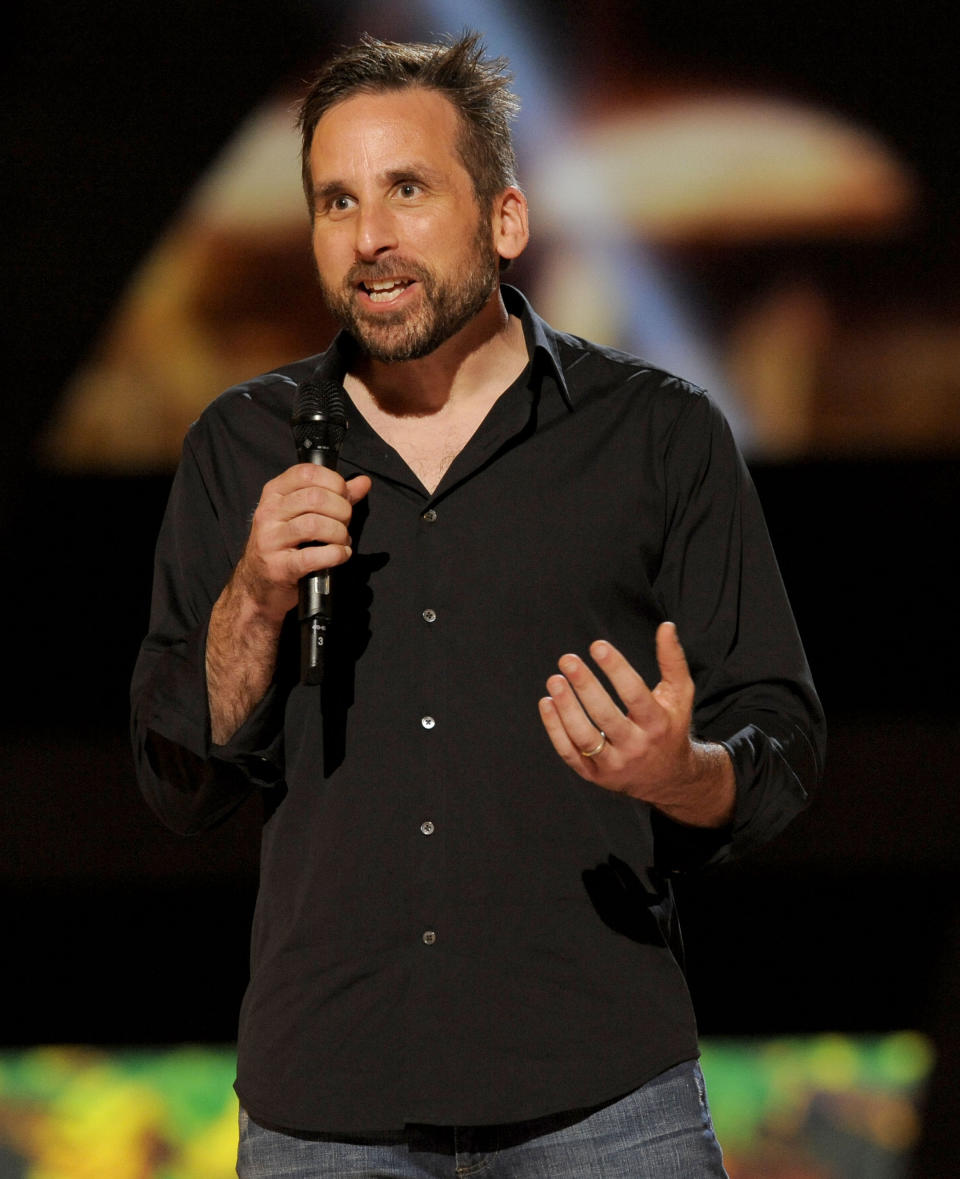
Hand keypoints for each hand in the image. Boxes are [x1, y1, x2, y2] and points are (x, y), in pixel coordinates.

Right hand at [231, 464, 371, 624]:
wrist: (258, 585)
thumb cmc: (285, 546)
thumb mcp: (303, 514)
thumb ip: (335, 497)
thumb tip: (363, 482)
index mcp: (274, 494)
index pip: (307, 472)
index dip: (334, 482)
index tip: (344, 496)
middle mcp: (268, 513)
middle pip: (315, 497)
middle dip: (341, 510)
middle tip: (344, 523)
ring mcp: (271, 540)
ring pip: (315, 524)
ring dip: (339, 533)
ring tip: (342, 541)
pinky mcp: (279, 567)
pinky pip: (313, 556)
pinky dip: (335, 555)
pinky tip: (340, 555)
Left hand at [538, 622, 733, 826]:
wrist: (667, 777)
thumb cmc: (669, 726)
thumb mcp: (679, 695)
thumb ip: (673, 661)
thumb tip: (666, 626)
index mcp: (657, 724)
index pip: (635, 695)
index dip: (616, 669)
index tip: (597, 645)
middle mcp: (637, 747)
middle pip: (606, 717)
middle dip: (585, 686)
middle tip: (567, 659)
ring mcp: (614, 764)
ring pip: (585, 737)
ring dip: (566, 708)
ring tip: (554, 679)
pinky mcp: (595, 775)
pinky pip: (570, 753)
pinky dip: (555, 729)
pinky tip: (547, 702)